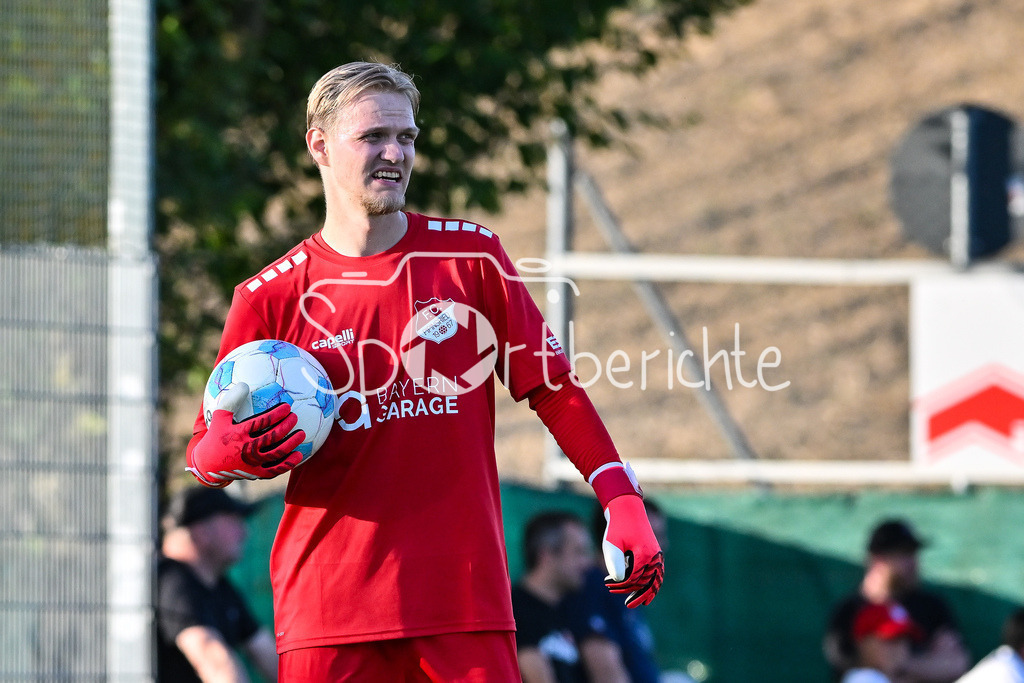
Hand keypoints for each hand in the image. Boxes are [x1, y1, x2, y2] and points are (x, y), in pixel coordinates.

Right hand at [188, 383, 305, 485]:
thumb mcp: (219, 418)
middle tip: (295, 417)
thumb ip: (231, 401)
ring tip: (301, 433)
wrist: (208, 465)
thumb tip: (244, 385)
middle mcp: (246, 449)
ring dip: (291, 443)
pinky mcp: (255, 473)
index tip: (287, 407)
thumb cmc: (216, 437)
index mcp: (238, 434)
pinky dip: (288, 463)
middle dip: (286, 426)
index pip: (261, 422)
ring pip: (276, 453)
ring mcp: (251, 463)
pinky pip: (275, 470)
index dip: (276, 414)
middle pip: (272, 437)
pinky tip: (299, 454)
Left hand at [601, 494, 664, 607]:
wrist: (627, 508)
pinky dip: (652, 582)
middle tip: (626, 603)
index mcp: (644, 555)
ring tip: (640, 602)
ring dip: (647, 591)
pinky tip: (646, 588)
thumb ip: (615, 562)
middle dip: (635, 593)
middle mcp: (654, 556)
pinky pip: (657, 572)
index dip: (620, 586)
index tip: (608, 585)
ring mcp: (656, 554)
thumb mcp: (612, 544)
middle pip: (647, 582)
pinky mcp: (655, 552)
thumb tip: (621, 581)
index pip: (633, 579)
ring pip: (656, 579)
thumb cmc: (617, 526)